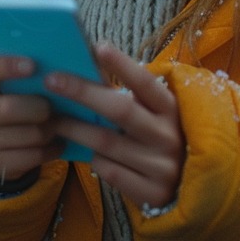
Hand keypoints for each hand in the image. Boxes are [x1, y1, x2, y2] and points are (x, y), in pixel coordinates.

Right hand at [0, 54, 60, 181]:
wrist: (8, 147)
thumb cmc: (24, 102)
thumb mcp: (23, 84)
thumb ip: (38, 67)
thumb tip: (69, 50)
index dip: (2, 65)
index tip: (32, 65)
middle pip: (7, 108)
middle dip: (39, 108)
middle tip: (52, 106)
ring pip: (28, 134)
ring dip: (50, 130)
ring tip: (58, 125)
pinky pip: (33, 156)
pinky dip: (52, 149)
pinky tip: (56, 143)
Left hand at [45, 43, 182, 208]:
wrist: (188, 187)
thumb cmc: (159, 139)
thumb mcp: (155, 116)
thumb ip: (129, 98)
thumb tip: (86, 70)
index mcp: (171, 110)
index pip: (146, 83)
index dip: (123, 65)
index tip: (98, 47)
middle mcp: (169, 136)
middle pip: (120, 110)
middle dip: (83, 93)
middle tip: (51, 80)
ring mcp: (162, 166)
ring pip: (106, 143)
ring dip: (75, 128)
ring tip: (52, 118)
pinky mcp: (153, 193)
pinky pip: (110, 171)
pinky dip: (94, 160)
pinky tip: (84, 152)